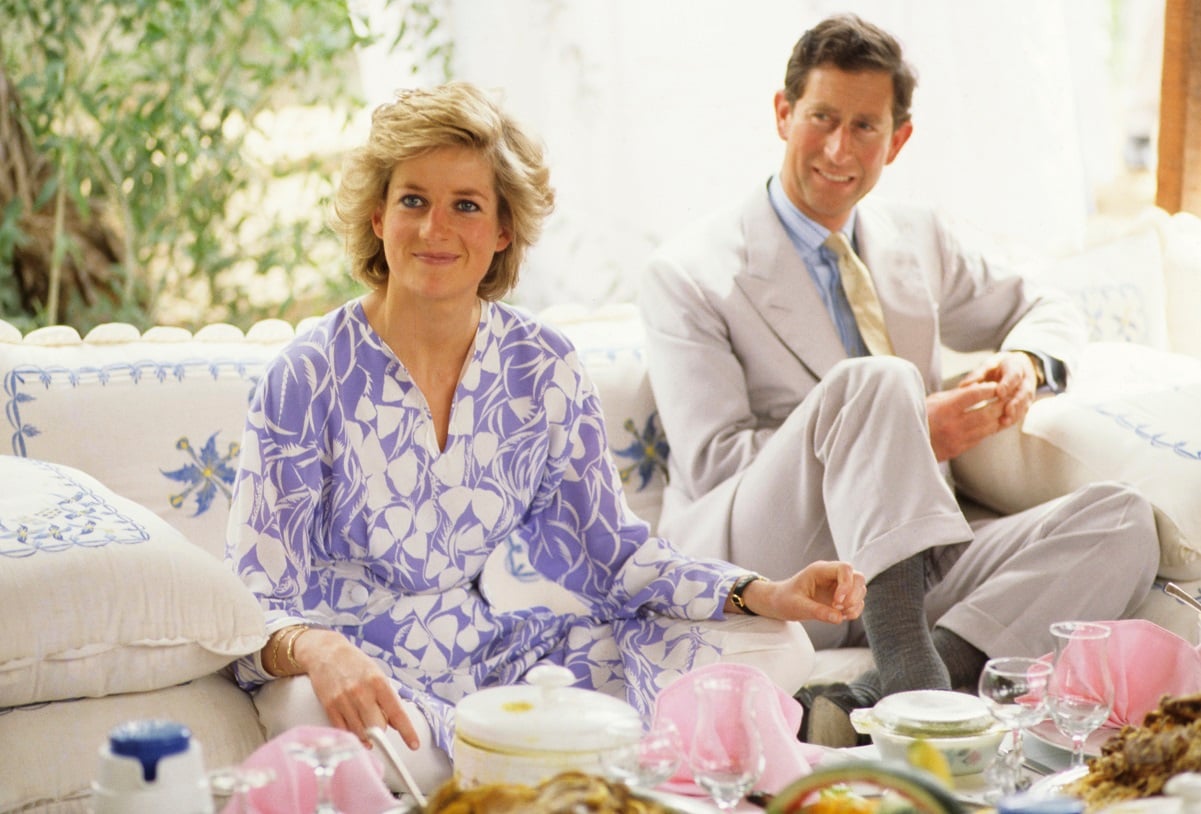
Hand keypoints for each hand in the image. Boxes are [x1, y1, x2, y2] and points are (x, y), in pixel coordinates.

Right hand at [291, 628, 420, 750]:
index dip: (407, 731)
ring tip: (367, 727)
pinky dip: (353, 735)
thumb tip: (396, 723)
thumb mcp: (377, 675)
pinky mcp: (330, 707)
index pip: (397, 713)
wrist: (326, 653)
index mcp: (378, 682)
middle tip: (380, 724)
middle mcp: (361, 692)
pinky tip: (357, 732)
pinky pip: (344, 731)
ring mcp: (344, 701)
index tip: (414, 744)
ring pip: (361, 733)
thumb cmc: (355, 664)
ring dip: (367, 736)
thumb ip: (387, 698)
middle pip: (377, 728)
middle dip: (381, 730)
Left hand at [732, 561, 865, 624]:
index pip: (845, 568)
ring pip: (860, 589)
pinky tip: (841, 616)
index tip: (836, 603)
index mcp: (820, 570)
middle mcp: (832, 575)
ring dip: (855, 604)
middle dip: (854, 595)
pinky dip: (854, 610)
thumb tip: (838, 618)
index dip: (847, 585)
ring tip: (840, 614)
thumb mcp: (797, 606)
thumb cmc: (785, 600)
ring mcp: (838, 586)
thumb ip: (817, 611)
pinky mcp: (840, 597)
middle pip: (857, 577)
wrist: (779, 603)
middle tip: (839, 609)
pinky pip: (856, 601)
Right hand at [927, 351, 1037, 460]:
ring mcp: (956, 440)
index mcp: (943, 409)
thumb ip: (955, 395)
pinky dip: (990, 429)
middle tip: (1008, 397)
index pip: (972, 395)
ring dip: (999, 418)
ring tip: (1006, 409)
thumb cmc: (918, 417)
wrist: (905, 444)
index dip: (987, 389)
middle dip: (1000, 404)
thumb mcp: (932, 401)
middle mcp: (952, 426)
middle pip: (985, 413)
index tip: (995, 386)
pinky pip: (980, 438)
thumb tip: (978, 387)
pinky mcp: (958, 450)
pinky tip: (995, 422)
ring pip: (987, 428)